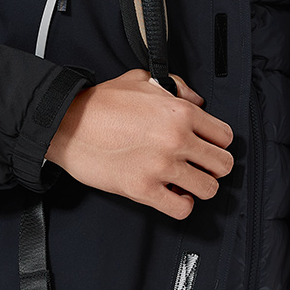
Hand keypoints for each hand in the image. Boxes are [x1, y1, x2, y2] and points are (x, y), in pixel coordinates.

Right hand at [44, 68, 233, 218]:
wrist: (66, 123)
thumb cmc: (100, 102)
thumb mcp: (141, 80)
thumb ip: (175, 87)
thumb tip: (197, 99)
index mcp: (180, 112)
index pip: (224, 136)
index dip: (216, 143)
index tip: (206, 147)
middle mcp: (176, 139)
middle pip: (223, 165)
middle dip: (212, 166)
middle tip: (197, 165)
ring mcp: (161, 166)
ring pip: (209, 189)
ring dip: (198, 187)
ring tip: (184, 181)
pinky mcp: (143, 189)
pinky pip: (182, 208)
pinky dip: (180, 204)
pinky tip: (171, 194)